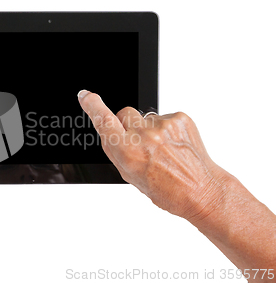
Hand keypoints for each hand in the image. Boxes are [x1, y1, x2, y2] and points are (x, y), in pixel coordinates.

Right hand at [77, 90, 230, 221]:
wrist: (200, 190)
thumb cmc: (167, 190)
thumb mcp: (131, 176)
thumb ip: (117, 151)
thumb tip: (110, 131)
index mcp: (128, 152)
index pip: (104, 121)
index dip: (92, 106)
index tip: (86, 96)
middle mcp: (144, 136)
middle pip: (124, 114)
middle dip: (127, 125)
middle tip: (140, 144)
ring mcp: (163, 125)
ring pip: (145, 117)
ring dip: (149, 129)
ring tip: (162, 150)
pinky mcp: (179, 119)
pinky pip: (163, 117)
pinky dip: (166, 129)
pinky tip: (173, 145)